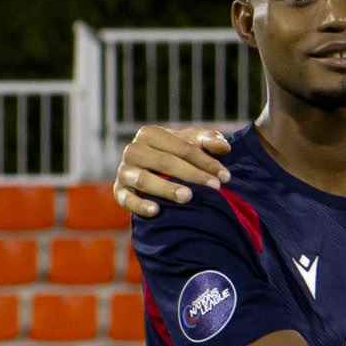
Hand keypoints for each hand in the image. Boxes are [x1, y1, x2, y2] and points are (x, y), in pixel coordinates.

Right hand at [111, 126, 232, 219]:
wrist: (153, 172)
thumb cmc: (177, 154)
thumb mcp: (193, 143)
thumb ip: (209, 141)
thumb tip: (224, 147)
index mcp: (150, 134)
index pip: (182, 147)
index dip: (206, 161)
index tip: (226, 176)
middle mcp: (133, 150)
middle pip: (164, 162)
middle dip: (191, 174)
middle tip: (214, 187)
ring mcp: (124, 171)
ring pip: (144, 179)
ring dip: (166, 188)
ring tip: (188, 197)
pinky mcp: (119, 191)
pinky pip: (126, 198)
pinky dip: (139, 205)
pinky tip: (156, 211)